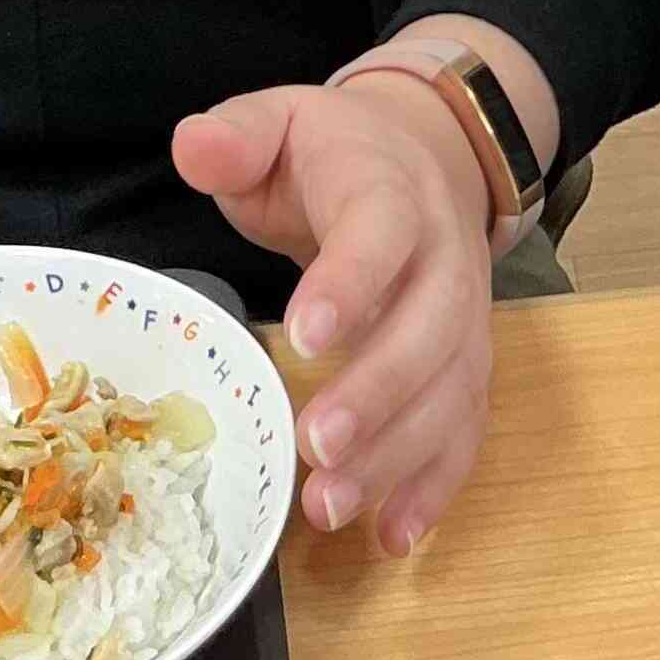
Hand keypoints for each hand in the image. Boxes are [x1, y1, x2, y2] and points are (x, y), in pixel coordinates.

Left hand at [173, 76, 494, 554]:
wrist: (424, 156)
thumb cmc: (334, 155)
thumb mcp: (281, 122)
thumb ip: (238, 135)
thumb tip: (193, 145)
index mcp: (391, 192)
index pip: (381, 232)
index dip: (350, 282)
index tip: (304, 335)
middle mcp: (443, 258)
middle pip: (431, 326)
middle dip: (379, 391)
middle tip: (316, 444)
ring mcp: (464, 318)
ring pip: (452, 390)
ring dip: (400, 455)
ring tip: (331, 507)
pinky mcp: (466, 365)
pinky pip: (466, 429)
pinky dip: (436, 487)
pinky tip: (393, 537)